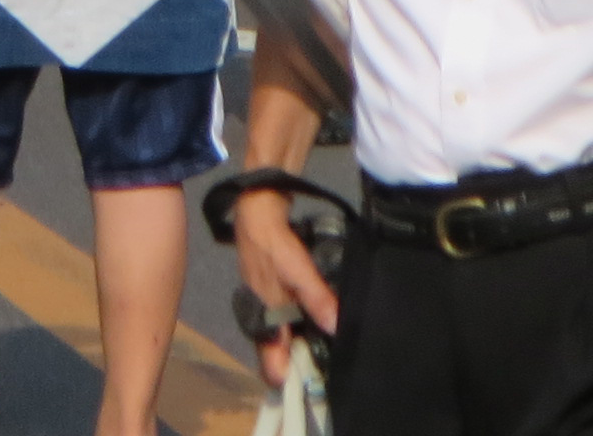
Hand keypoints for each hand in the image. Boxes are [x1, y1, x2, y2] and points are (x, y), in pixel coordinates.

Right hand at [231, 190, 340, 385]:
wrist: (257, 209)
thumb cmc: (273, 244)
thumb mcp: (297, 270)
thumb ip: (316, 298)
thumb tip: (336, 327)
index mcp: (264, 319)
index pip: (272, 367)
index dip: (291, 380)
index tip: (316, 382)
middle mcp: (263, 317)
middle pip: (282, 354)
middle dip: (304, 361)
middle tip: (332, 361)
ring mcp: (267, 304)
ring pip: (287, 335)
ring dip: (306, 340)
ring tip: (332, 342)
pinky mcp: (273, 291)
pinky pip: (289, 317)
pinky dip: (304, 322)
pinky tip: (320, 317)